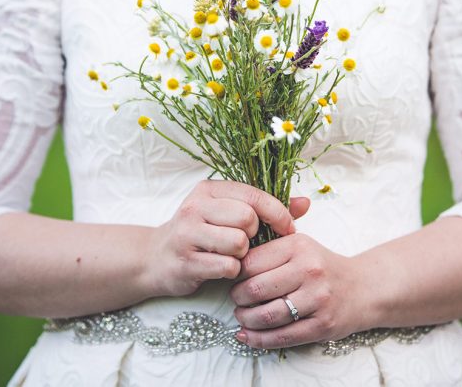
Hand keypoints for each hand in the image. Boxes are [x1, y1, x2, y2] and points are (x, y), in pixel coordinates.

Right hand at [146, 180, 310, 297]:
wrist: (155, 258)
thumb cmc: (202, 235)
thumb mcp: (229, 214)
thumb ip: (267, 208)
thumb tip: (306, 202)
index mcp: (209, 190)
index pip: (254, 195)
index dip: (278, 213)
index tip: (288, 229)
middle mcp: (196, 206)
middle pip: (247, 219)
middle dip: (254, 235)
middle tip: (246, 243)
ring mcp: (187, 233)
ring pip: (238, 243)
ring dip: (242, 255)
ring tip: (231, 255)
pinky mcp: (185, 260)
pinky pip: (227, 267)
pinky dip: (231, 272)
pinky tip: (221, 269)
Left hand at [230, 233, 364, 348]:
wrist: (362, 288)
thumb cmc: (322, 267)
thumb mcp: (299, 246)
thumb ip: (269, 251)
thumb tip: (231, 265)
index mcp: (298, 246)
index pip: (251, 262)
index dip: (235, 274)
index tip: (234, 279)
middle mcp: (309, 270)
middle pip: (255, 289)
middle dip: (238, 298)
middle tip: (237, 300)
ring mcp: (317, 299)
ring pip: (266, 315)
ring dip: (246, 320)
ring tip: (242, 317)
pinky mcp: (322, 325)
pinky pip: (282, 336)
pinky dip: (259, 339)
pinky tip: (248, 336)